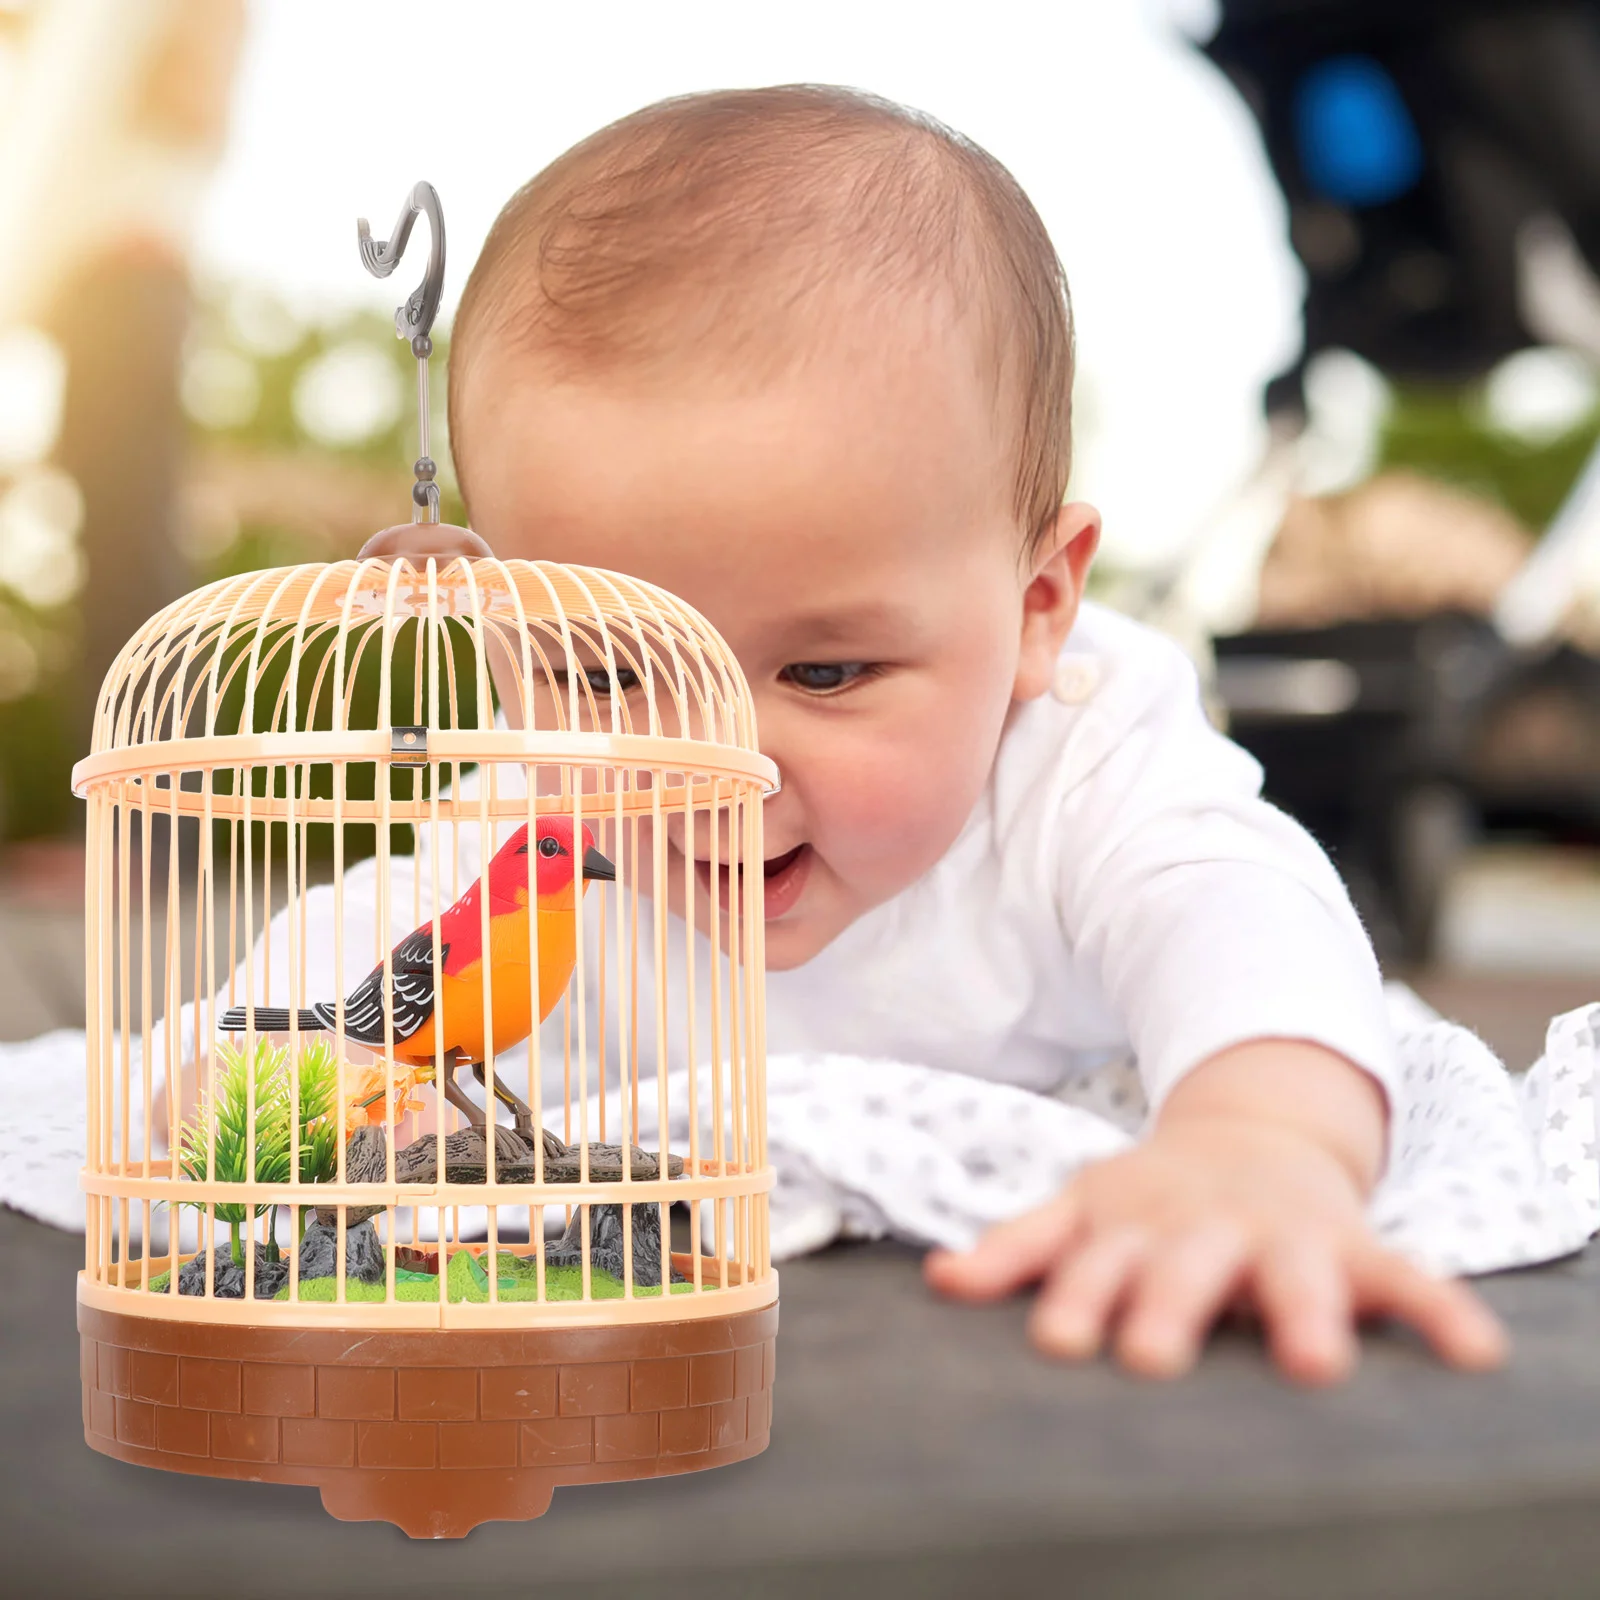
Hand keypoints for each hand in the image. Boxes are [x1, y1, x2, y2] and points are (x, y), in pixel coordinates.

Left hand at [925, 1112, 1508, 1383]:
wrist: (1248, 1132)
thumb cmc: (1151, 1197)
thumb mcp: (1083, 1207)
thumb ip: (1017, 1245)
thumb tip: (939, 1280)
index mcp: (1133, 1226)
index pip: (1097, 1265)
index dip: (1079, 1298)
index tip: (1062, 1341)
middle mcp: (1204, 1231)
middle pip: (1185, 1271)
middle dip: (1171, 1308)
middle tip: (1155, 1358)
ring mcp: (1279, 1236)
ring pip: (1292, 1275)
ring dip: (1304, 1313)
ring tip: (1314, 1364)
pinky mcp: (1348, 1246)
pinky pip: (1404, 1278)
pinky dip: (1438, 1310)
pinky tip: (1474, 1353)